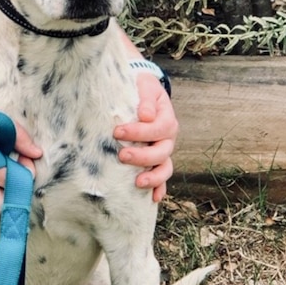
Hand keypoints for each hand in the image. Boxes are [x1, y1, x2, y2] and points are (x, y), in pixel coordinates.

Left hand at [113, 74, 177, 202]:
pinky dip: (159, 188)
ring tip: (138, 182)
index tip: (117, 131)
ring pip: (164, 168)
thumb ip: (145, 98)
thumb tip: (145, 115)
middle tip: (122, 155)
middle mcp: (168, 138)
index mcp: (166, 119)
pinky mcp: (156, 161)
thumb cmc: (141, 89)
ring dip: (153, 177)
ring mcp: (163, 151)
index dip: (139, 132)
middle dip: (142, 156)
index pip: (157, 128)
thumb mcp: (144, 86)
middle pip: (161, 152)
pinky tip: (153, 198)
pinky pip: (162, 178)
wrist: (142, 92)